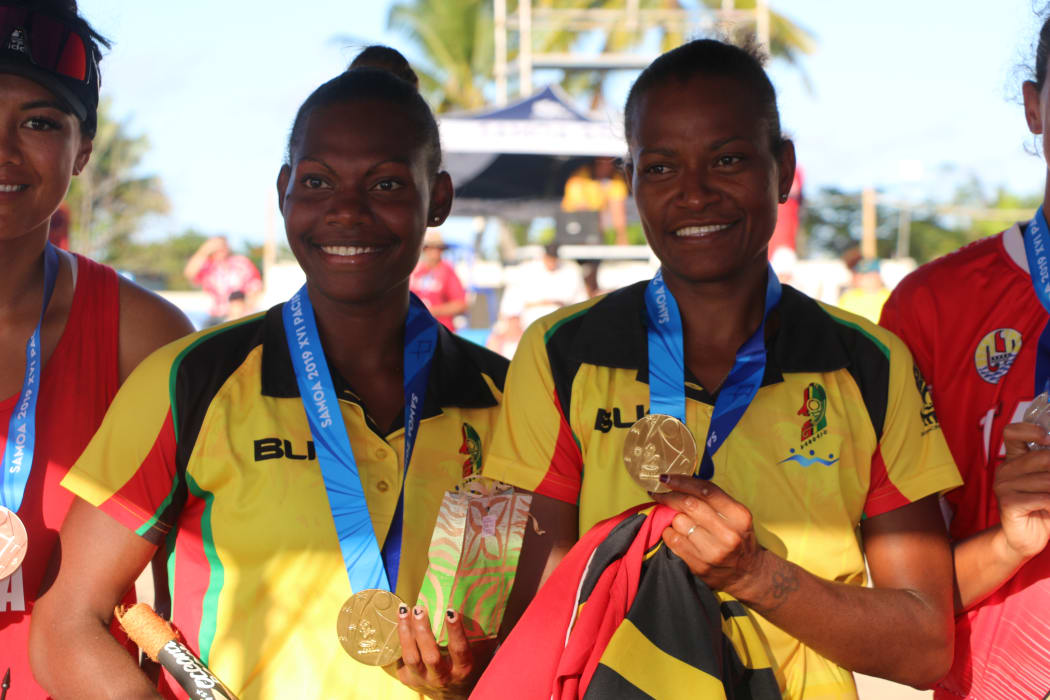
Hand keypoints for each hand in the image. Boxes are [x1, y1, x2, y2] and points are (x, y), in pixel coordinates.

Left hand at [393, 605, 490, 699]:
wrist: (454, 695)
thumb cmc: (469, 666)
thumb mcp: (481, 653)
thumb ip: (484, 635)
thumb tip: (488, 607)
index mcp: (462, 669)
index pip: (459, 650)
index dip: (455, 631)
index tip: (451, 611)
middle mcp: (442, 678)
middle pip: (431, 655)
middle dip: (423, 630)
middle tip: (420, 609)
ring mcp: (423, 680)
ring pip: (411, 657)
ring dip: (406, 632)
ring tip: (405, 611)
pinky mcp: (408, 680)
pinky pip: (400, 660)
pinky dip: (399, 641)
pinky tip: (400, 622)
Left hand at [650, 475, 767, 599]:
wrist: (747, 572)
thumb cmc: (738, 537)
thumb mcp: (736, 515)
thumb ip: (713, 499)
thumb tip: (680, 482)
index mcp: (739, 516)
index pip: (706, 491)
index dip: (682, 481)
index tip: (665, 477)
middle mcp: (728, 534)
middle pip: (689, 504)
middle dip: (669, 496)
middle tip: (658, 493)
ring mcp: (713, 551)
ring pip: (678, 522)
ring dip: (672, 517)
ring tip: (677, 519)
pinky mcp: (699, 565)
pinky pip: (672, 539)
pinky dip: (669, 532)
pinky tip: (675, 533)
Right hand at [995, 422, 1049, 560]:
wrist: (1026, 539)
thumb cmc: (1042, 509)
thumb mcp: (1048, 482)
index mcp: (1014, 460)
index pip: (1012, 433)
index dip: (1031, 430)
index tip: (1048, 439)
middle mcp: (1005, 470)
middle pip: (1040, 457)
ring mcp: (1004, 486)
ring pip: (1046, 480)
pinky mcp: (1008, 503)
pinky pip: (1044, 498)